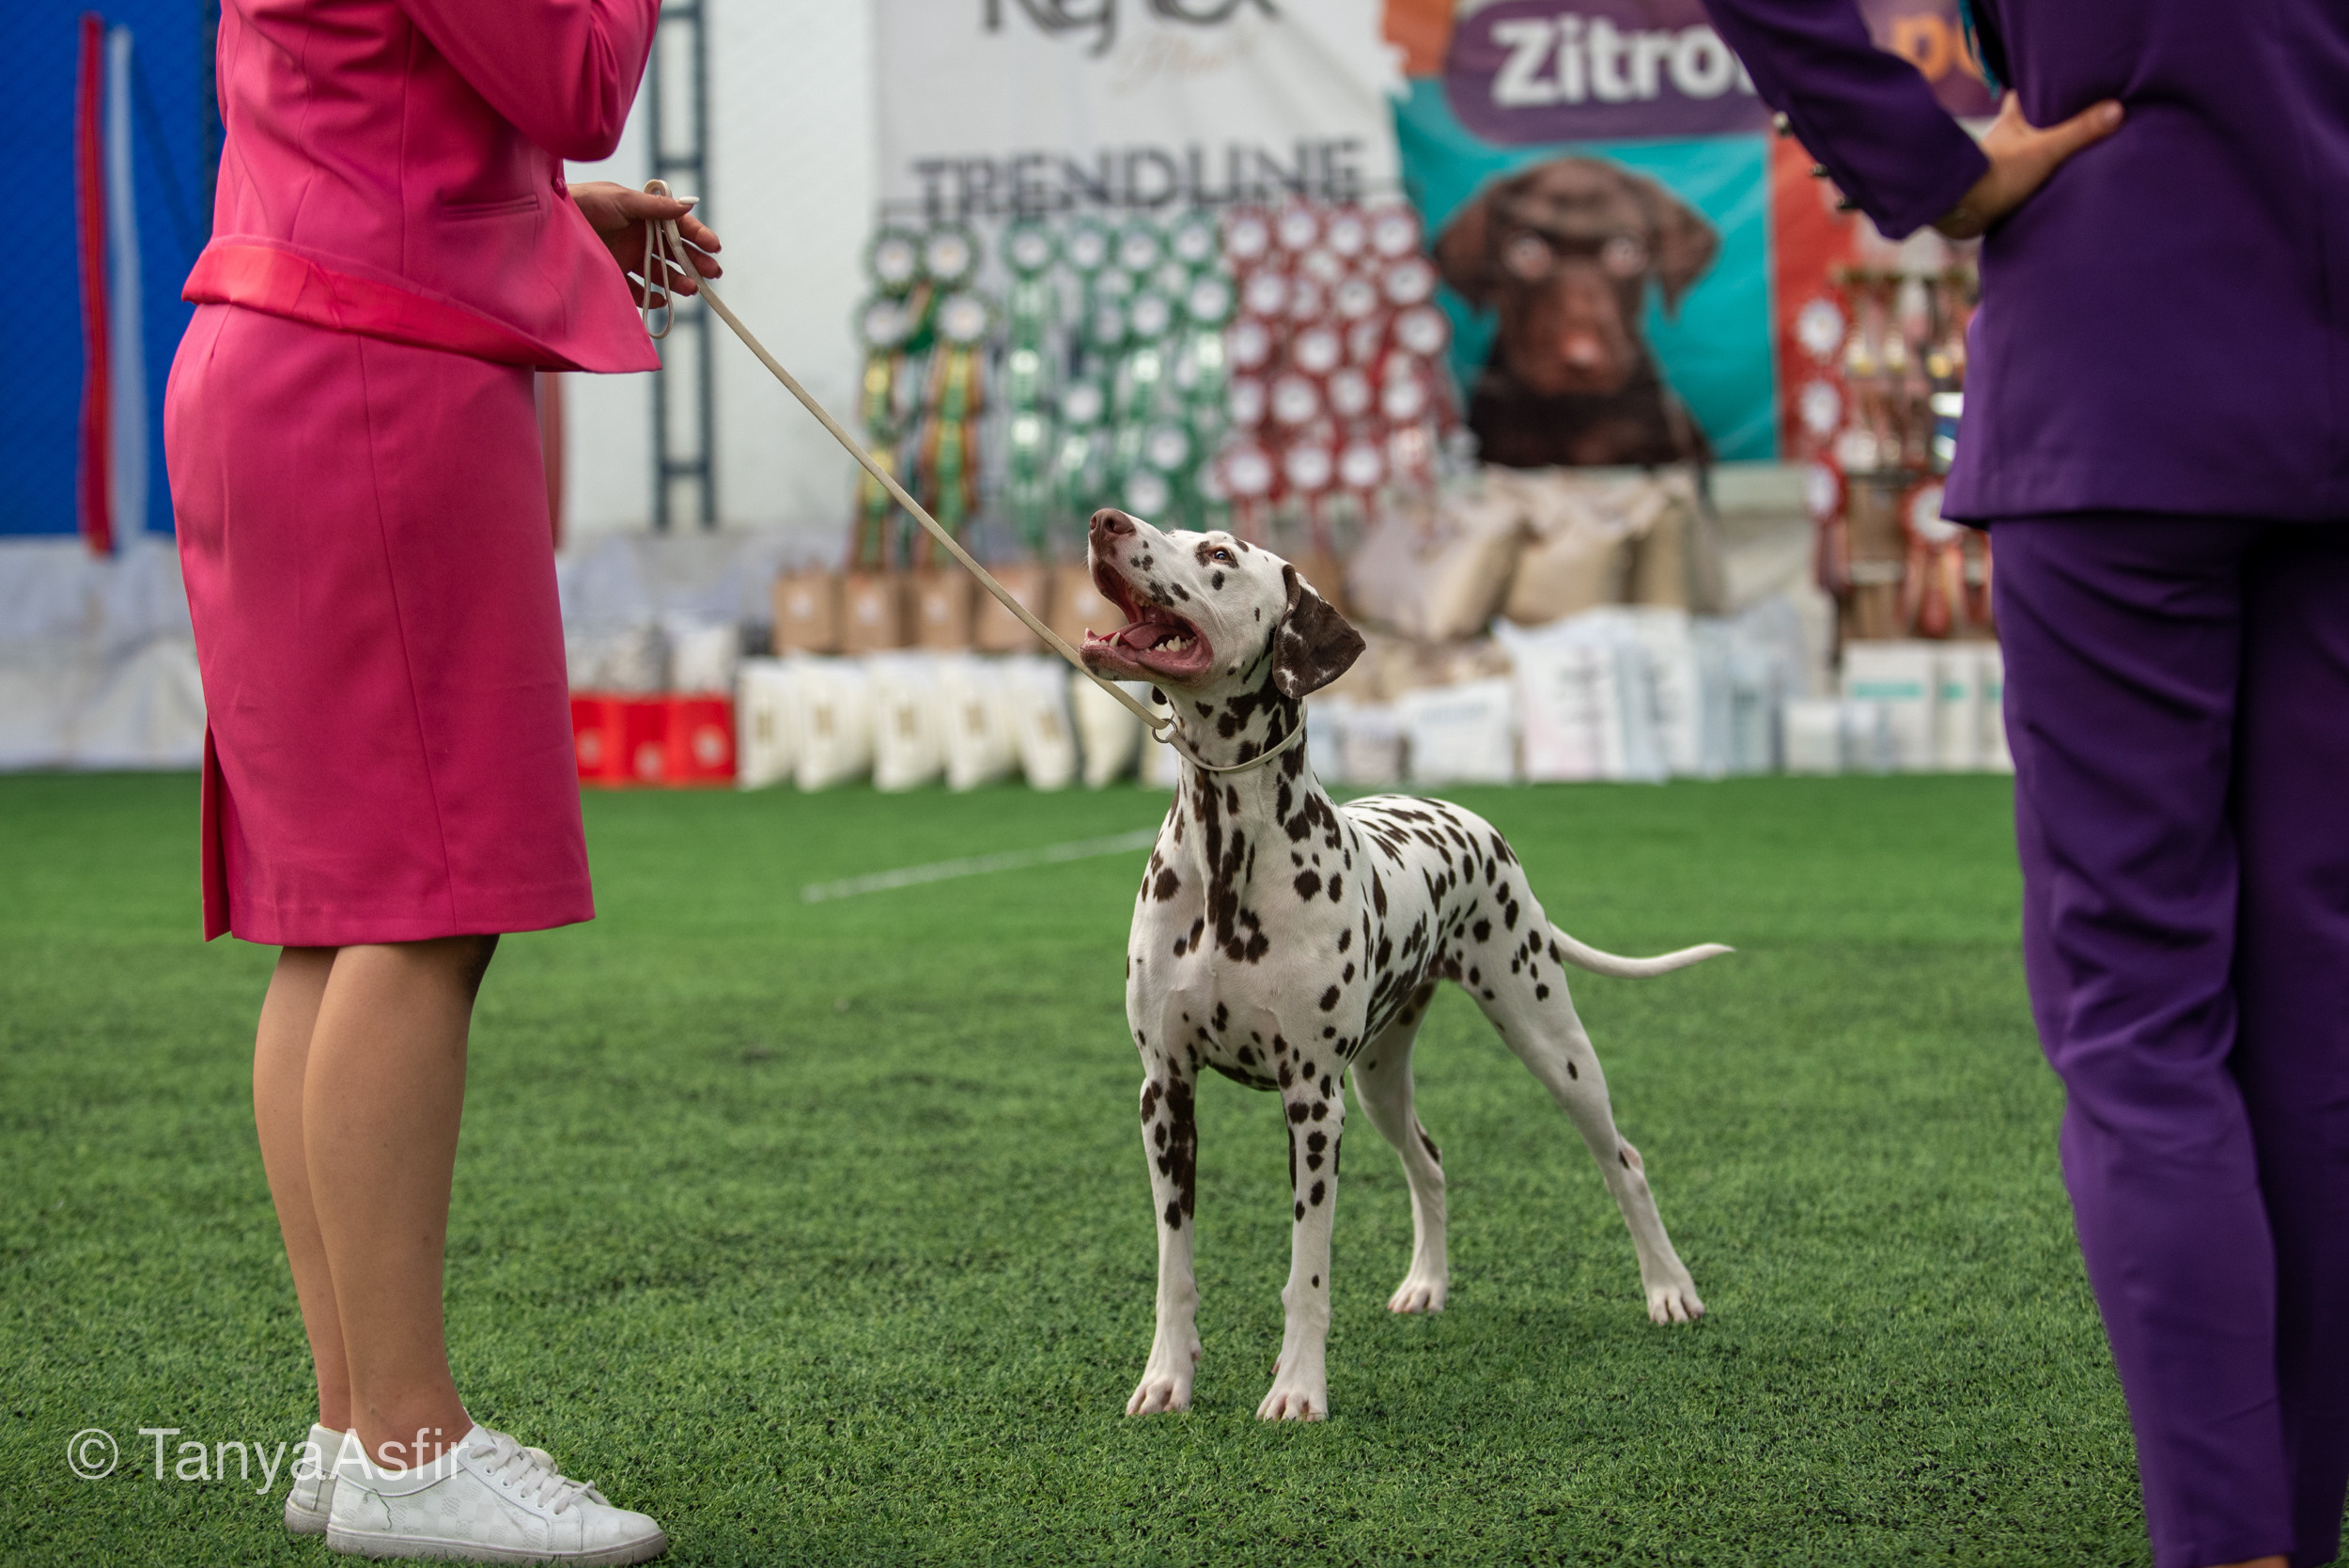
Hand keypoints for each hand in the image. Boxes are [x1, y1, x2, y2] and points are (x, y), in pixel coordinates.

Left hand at [570, 181, 721, 304]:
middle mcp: (639, 237)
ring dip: (679, 282)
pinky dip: (651, 298)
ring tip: (690, 289)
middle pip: (675, 253)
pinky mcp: (614, 277)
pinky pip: (638, 292)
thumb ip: (655, 207)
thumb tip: (689, 206)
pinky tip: (661, 299)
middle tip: (712, 274)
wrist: (549, 224)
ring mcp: (628, 258)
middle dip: (696, 263)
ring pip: (662, 274)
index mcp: (644, 216)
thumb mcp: (622, 200)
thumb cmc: (584, 203)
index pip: (679, 227)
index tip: (714, 247)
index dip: (698, 236)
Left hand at [1934, 93, 2122, 238]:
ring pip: (2029, 143)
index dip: (2044, 80)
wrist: (1960, 215)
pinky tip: (2056, 172)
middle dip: (2051, 113)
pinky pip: (2027, 169)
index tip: (2066, 74)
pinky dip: (2041, 167)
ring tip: (2077, 138)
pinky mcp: (2001, 183)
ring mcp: (2002, 159)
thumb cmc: (1998, 175)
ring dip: (2047, 142)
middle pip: (2031, 117)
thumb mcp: (2045, 150)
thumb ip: (2079, 131)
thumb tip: (2118, 110)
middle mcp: (2006, 134)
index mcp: (2013, 117)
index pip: (2027, 89)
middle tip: (2081, 107)